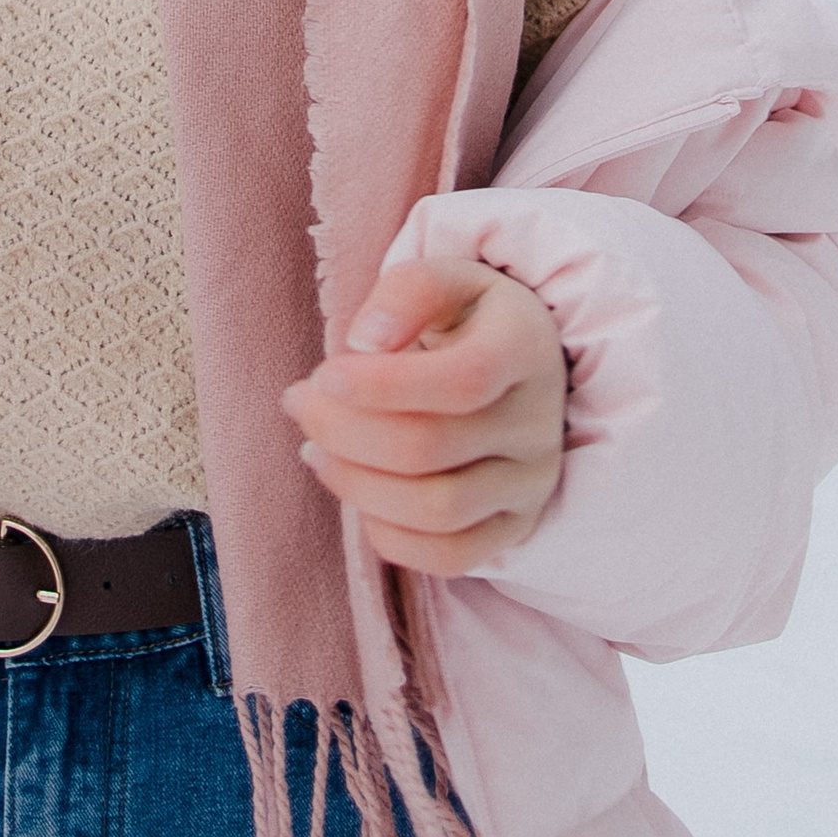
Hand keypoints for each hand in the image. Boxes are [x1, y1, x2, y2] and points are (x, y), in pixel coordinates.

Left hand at [282, 257, 565, 575]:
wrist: (518, 365)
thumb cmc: (467, 318)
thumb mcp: (446, 280)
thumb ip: (407, 294)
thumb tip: (364, 343)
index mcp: (525, 348)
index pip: (463, 381)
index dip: (384, 386)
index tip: (323, 374)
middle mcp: (537, 423)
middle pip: (433, 448)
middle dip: (346, 431)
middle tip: (300, 402)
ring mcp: (530, 483)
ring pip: (437, 511)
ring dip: (356, 484)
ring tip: (314, 448)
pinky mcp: (514, 527)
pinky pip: (449, 556)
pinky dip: (388, 534)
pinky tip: (354, 488)